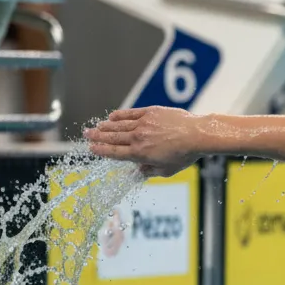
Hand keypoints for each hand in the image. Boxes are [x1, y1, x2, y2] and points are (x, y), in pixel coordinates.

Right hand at [84, 106, 205, 177]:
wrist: (198, 135)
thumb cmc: (185, 155)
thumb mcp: (166, 170)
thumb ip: (149, 171)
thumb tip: (136, 172)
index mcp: (139, 154)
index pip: (114, 152)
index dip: (101, 151)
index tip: (91, 149)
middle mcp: (137, 138)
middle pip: (112, 137)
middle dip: (97, 137)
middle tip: (86, 135)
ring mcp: (143, 124)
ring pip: (119, 125)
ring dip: (105, 126)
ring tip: (96, 127)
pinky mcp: (150, 112)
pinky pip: (130, 114)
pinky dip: (119, 115)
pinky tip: (112, 116)